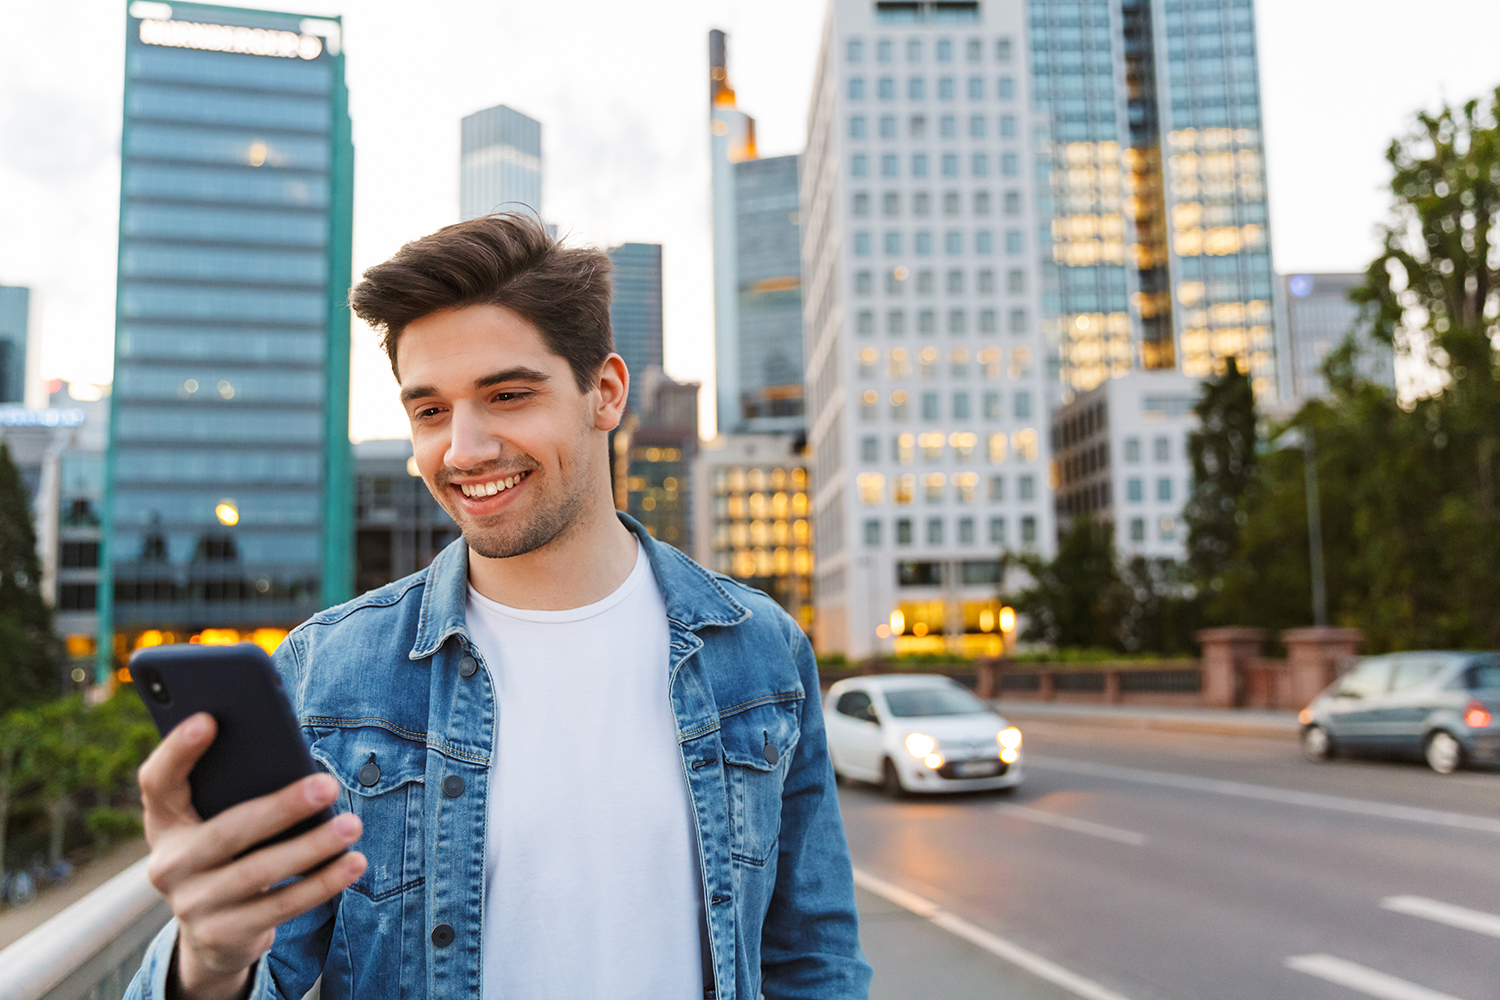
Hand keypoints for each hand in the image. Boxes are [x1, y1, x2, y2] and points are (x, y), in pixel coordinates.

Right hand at [138, 713, 366, 999]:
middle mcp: (168, 863)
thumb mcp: (219, 820)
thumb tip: (292, 757)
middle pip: (227, 831)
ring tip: (353, 825)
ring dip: (312, 847)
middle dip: (282, 807)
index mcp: (164, 821)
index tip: (209, 718)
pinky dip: (322, 883)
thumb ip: (239, 789)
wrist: (214, 934)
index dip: (177, 751)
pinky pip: (280, 908)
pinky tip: (353, 863)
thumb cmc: (231, 851)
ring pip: (259, 873)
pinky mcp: (221, 936)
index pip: (158, 782)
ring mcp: (191, 904)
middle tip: (329, 785)